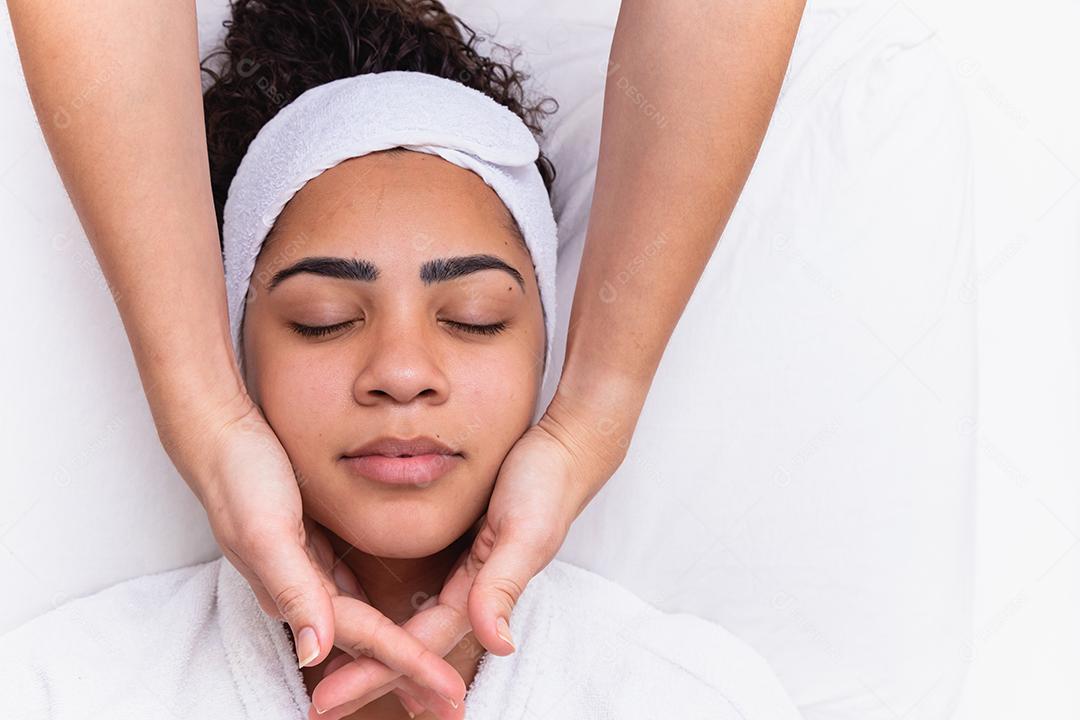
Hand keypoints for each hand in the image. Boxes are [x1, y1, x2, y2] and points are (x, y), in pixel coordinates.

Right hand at [181, 400, 464, 708]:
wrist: (215, 436)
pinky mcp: (309, 549)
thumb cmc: (239, 477)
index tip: (450, 691)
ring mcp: (303, 572)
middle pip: (365, 643)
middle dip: (408, 675)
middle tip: (451, 703)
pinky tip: (389, 623)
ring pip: (359, 624)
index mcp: (294, 591)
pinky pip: (347, 594)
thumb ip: (292, 589)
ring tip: (429, 679)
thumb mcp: (266, 531)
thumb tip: (315, 654)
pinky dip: (372, 617)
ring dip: (394, 653)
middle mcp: (299, 591)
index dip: (409, 665)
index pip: (364, 637)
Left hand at [310, 396, 624, 717]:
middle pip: (411, 644)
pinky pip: (416, 595)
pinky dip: (389, 615)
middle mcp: (471, 592)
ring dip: (376, 654)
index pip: (420, 644)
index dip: (375, 671)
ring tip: (332, 678)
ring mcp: (465, 573)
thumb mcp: (524, 531)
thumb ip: (505, 584)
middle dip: (366, 676)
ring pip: (411, 625)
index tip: (328, 695)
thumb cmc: (545, 485)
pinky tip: (366, 618)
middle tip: (316, 704)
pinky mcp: (458, 551)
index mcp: (482, 594)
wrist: (564, 450)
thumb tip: (497, 643)